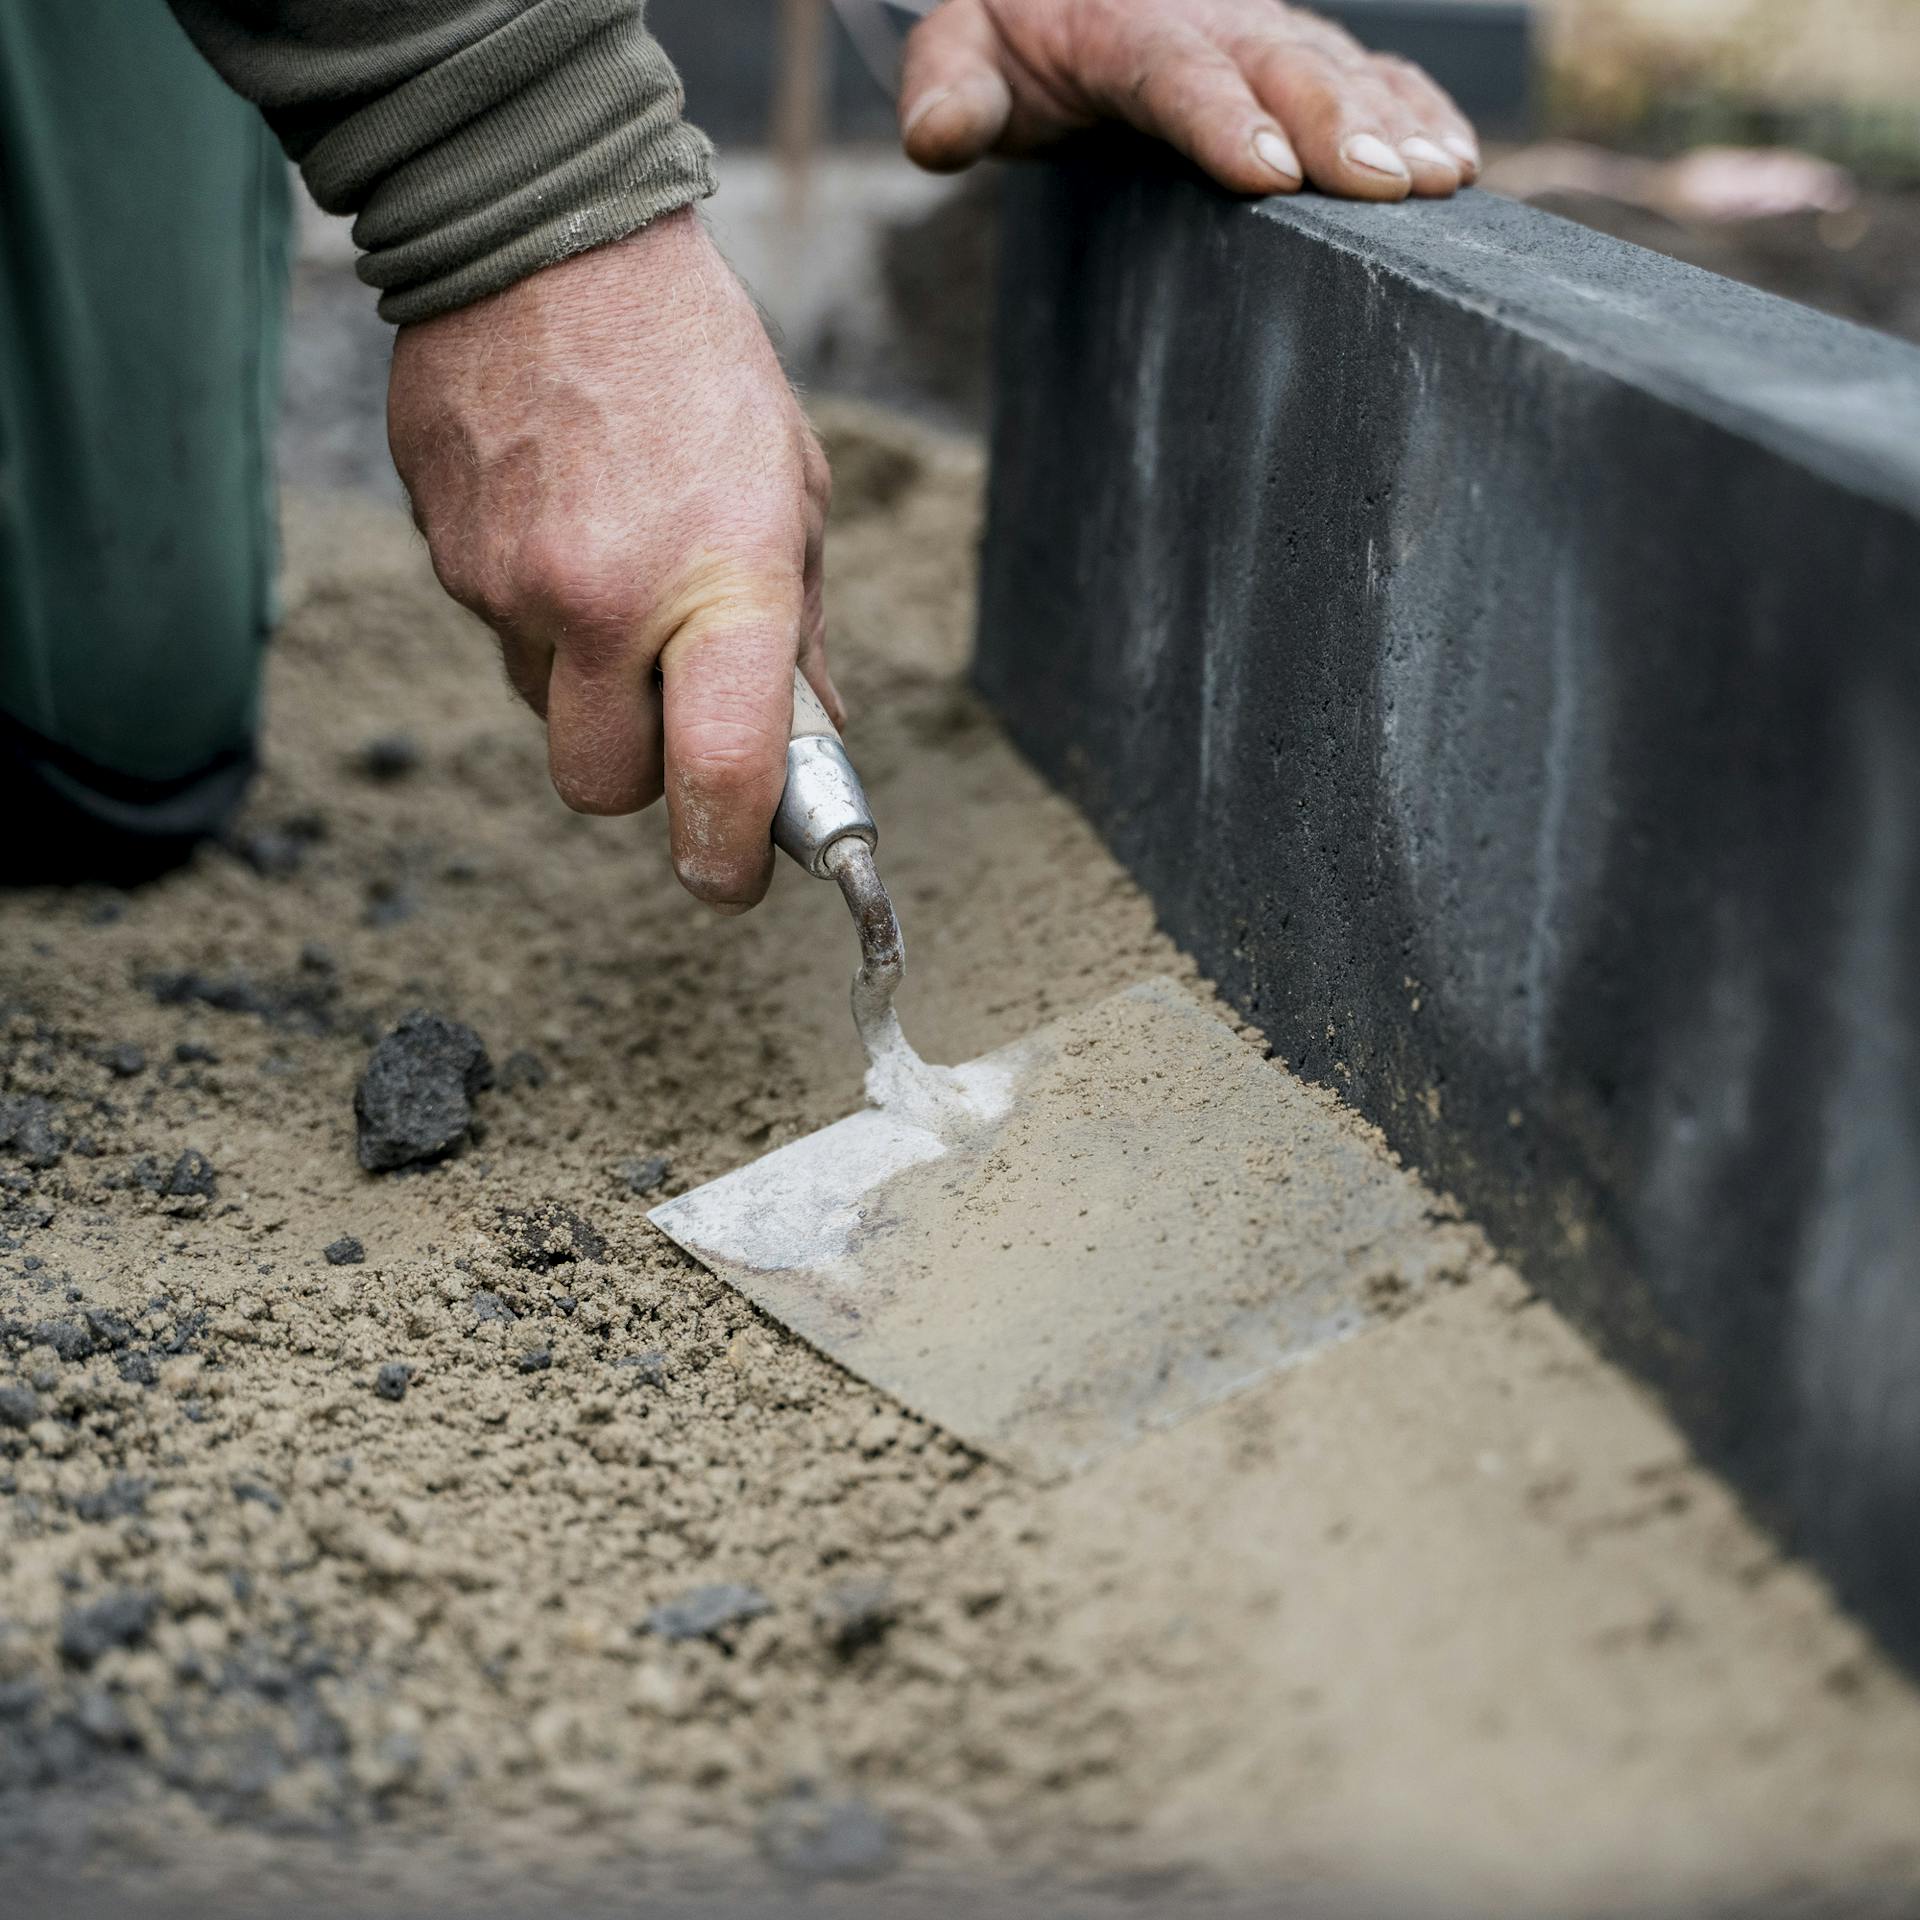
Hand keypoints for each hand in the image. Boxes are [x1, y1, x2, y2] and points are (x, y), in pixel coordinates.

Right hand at [388, 209, 835, 912]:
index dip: (729, 858)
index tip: (733, 878)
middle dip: (640, 774)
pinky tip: (561, 522)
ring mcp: (509, 583)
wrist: (544, 233)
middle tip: (674, 710)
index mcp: (724, 586)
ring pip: (542, 709)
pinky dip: (533, 612)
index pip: (721, 776)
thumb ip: (798, 637)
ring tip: (615, 565)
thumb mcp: (790, 491)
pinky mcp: (443, 556)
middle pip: (602, 787)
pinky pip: (497, 634)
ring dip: (584, 682)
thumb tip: (804, 748)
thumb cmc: (697, 363)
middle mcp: (607, 601)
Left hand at [900, 0, 1479, 199]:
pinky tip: (1454, 163)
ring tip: (1435, 180)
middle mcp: (1214, 23)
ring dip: (1393, 124)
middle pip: (1281, 69)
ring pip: (1340, 72)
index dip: (1222, 118)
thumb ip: (948, 90)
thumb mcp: (962, 53)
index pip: (1175, 74)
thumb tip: (937, 135)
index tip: (1266, 170)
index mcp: (1125, 29)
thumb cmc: (1014, 38)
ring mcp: (1269, 38)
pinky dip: (1416, 111)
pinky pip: (1374, 76)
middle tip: (1379, 184)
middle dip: (1334, 125)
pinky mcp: (1305, 61)